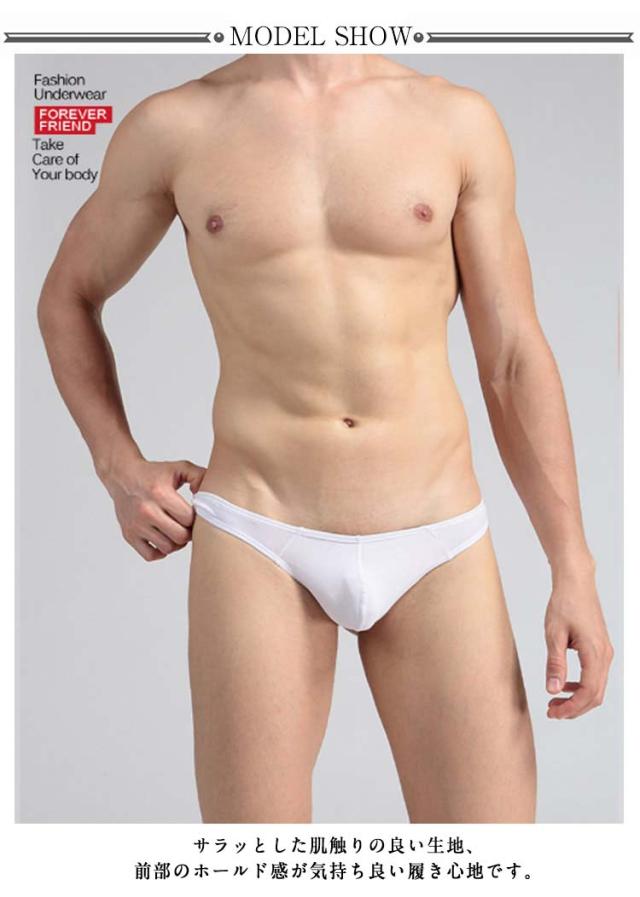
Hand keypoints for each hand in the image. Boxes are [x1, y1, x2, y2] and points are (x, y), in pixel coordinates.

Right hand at [103, 457, 205, 560]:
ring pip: (167, 548)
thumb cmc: (153, 474)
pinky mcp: (129, 535)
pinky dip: (160, 552)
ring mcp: (137, 525)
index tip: (194, 514)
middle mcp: (147, 511)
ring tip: (176, 531)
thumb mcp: (179, 468)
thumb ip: (199, 476)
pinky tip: (163, 540)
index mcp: (160, 494)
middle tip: (187, 525)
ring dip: (176, 542)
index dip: (196, 518)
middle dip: (188, 533)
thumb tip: (208, 496)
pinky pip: (150, 555)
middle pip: (180, 536)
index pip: (188, 518)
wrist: (122, 476)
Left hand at [544, 565, 613, 718]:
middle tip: (551, 712)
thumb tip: (553, 690)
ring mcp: (605, 652)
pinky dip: (581, 686)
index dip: (570, 708)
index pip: (587, 693)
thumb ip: (555, 664)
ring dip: (577, 699)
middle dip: (574, 709)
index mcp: (594, 654)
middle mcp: (604, 655)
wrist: (576, 582)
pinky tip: (564, 685)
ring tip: (555, 701)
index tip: (552, 713)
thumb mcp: (554, 634)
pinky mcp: (600, 647)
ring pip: (596, 687)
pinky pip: (595, 675)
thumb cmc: (564, 603)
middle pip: (595, 695)